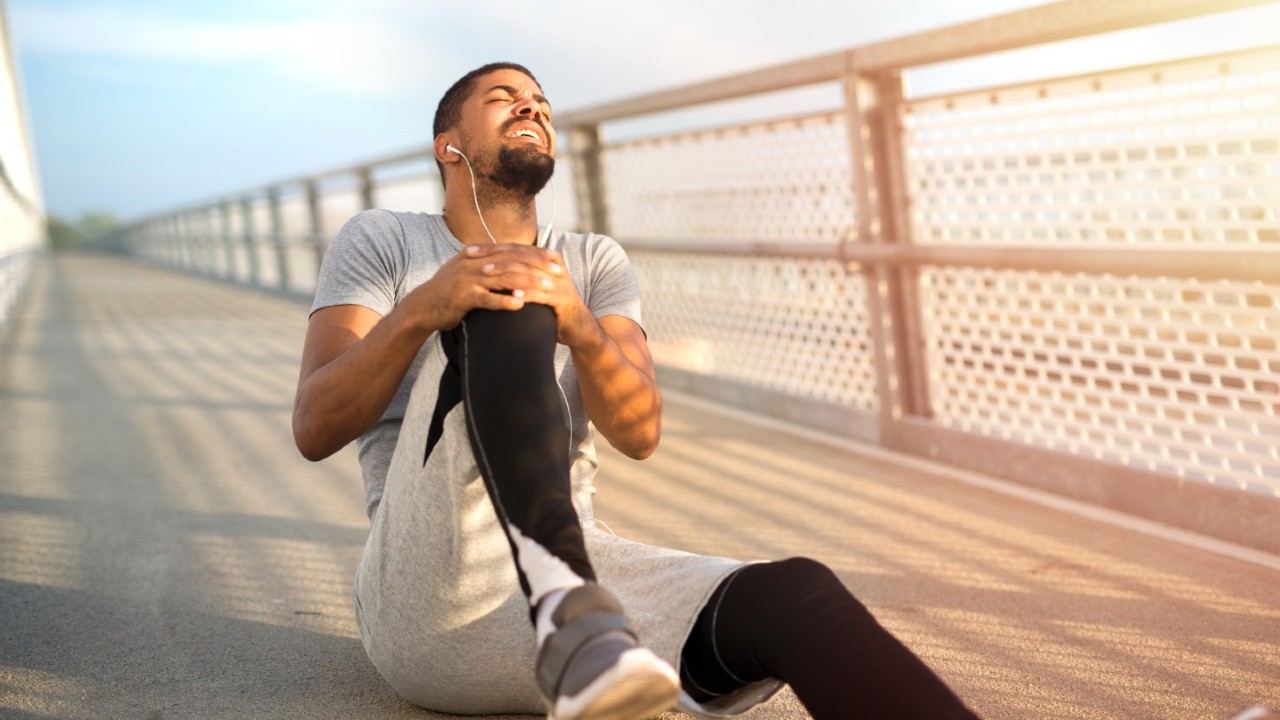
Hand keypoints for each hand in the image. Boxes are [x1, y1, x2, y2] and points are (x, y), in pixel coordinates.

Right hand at [401, 243, 596, 346]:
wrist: (423, 307)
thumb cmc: (449, 291)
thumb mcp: (467, 271)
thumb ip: (486, 263)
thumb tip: (508, 259)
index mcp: (476, 254)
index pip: (511, 249)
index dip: (534, 253)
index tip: (554, 257)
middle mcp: (473, 262)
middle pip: (512, 260)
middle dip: (537, 265)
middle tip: (557, 272)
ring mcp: (467, 279)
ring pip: (503, 278)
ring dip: (528, 283)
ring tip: (547, 289)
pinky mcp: (462, 297)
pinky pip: (487, 299)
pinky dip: (504, 301)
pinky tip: (520, 305)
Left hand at [466, 243, 599, 347]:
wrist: (578, 328)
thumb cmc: (551, 307)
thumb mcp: (534, 286)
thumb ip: (519, 274)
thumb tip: (490, 265)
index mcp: (546, 258)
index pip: (515, 248)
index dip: (492, 248)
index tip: (469, 250)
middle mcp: (554, 266)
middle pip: (520, 256)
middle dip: (495, 256)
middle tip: (474, 258)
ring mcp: (560, 282)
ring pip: (529, 272)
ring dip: (506, 272)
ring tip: (486, 274)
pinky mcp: (564, 299)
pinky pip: (543, 294)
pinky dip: (526, 293)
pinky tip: (511, 294)